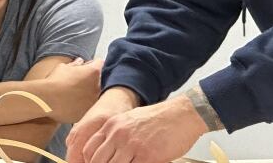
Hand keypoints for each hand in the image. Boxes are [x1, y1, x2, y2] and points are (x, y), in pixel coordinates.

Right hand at [43, 58, 102, 122]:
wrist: (47, 100)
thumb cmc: (54, 81)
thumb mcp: (64, 68)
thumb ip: (75, 64)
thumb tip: (80, 62)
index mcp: (94, 72)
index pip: (99, 63)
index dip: (93, 64)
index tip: (87, 67)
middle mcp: (98, 86)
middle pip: (100, 80)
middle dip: (92, 79)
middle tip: (81, 81)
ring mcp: (94, 100)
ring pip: (96, 95)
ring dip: (90, 93)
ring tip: (76, 94)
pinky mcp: (89, 112)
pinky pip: (89, 107)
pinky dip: (84, 105)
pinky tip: (74, 104)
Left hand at [68, 91, 207, 162]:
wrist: (183, 114)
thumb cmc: (161, 118)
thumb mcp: (132, 120)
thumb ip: (118, 134)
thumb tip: (109, 152)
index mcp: (113, 125)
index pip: (89, 149)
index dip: (89, 162)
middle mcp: (119, 135)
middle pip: (97, 161)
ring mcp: (132, 146)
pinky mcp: (147, 157)